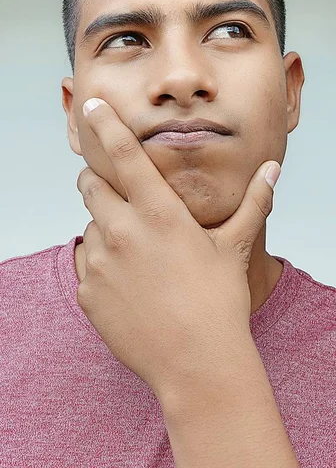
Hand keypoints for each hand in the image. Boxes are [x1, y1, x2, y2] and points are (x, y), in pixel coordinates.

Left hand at [76, 98, 279, 401]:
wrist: (196, 363)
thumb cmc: (217, 301)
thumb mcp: (234, 245)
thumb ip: (254, 201)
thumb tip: (272, 169)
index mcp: (158, 212)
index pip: (123, 153)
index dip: (105, 123)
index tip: (92, 106)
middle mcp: (122, 230)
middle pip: (90, 185)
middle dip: (99, 182)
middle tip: (123, 199)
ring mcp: (100, 263)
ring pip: (89, 226)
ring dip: (106, 230)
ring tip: (138, 256)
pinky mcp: (88, 291)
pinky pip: (85, 263)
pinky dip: (101, 265)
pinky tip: (129, 284)